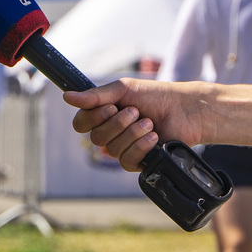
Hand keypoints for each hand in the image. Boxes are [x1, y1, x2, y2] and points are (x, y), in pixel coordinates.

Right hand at [62, 79, 207, 171]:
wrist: (185, 110)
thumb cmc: (156, 96)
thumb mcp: (124, 90)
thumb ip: (95, 96)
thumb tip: (67, 97)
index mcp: (103, 115)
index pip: (81, 124)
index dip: (93, 118)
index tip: (111, 106)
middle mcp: (111, 133)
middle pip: (96, 138)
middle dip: (118, 124)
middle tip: (136, 112)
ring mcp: (124, 148)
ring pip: (111, 150)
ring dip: (132, 134)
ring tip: (149, 123)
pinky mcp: (138, 161)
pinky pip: (127, 161)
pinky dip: (141, 147)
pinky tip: (153, 138)